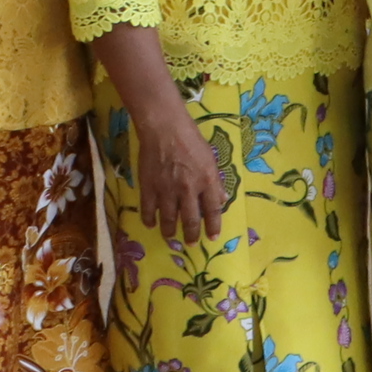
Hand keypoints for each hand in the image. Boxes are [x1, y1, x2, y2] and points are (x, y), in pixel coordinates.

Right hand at [131, 98, 228, 241]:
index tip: (212, 237)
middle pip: (191, 219)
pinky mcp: (148, 187)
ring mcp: (167, 190)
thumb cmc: (191, 140)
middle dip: (191, 235)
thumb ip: (215, 181)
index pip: (213, 210)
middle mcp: (188, 189)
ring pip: (169, 219)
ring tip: (170, 237)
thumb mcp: (211, 159)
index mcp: (207, 181)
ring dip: (170, 231)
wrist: (164, 129)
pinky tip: (151, 224)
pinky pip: (148, 210)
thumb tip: (223, 199)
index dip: (213, 226)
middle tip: (191, 242)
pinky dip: (149, 219)